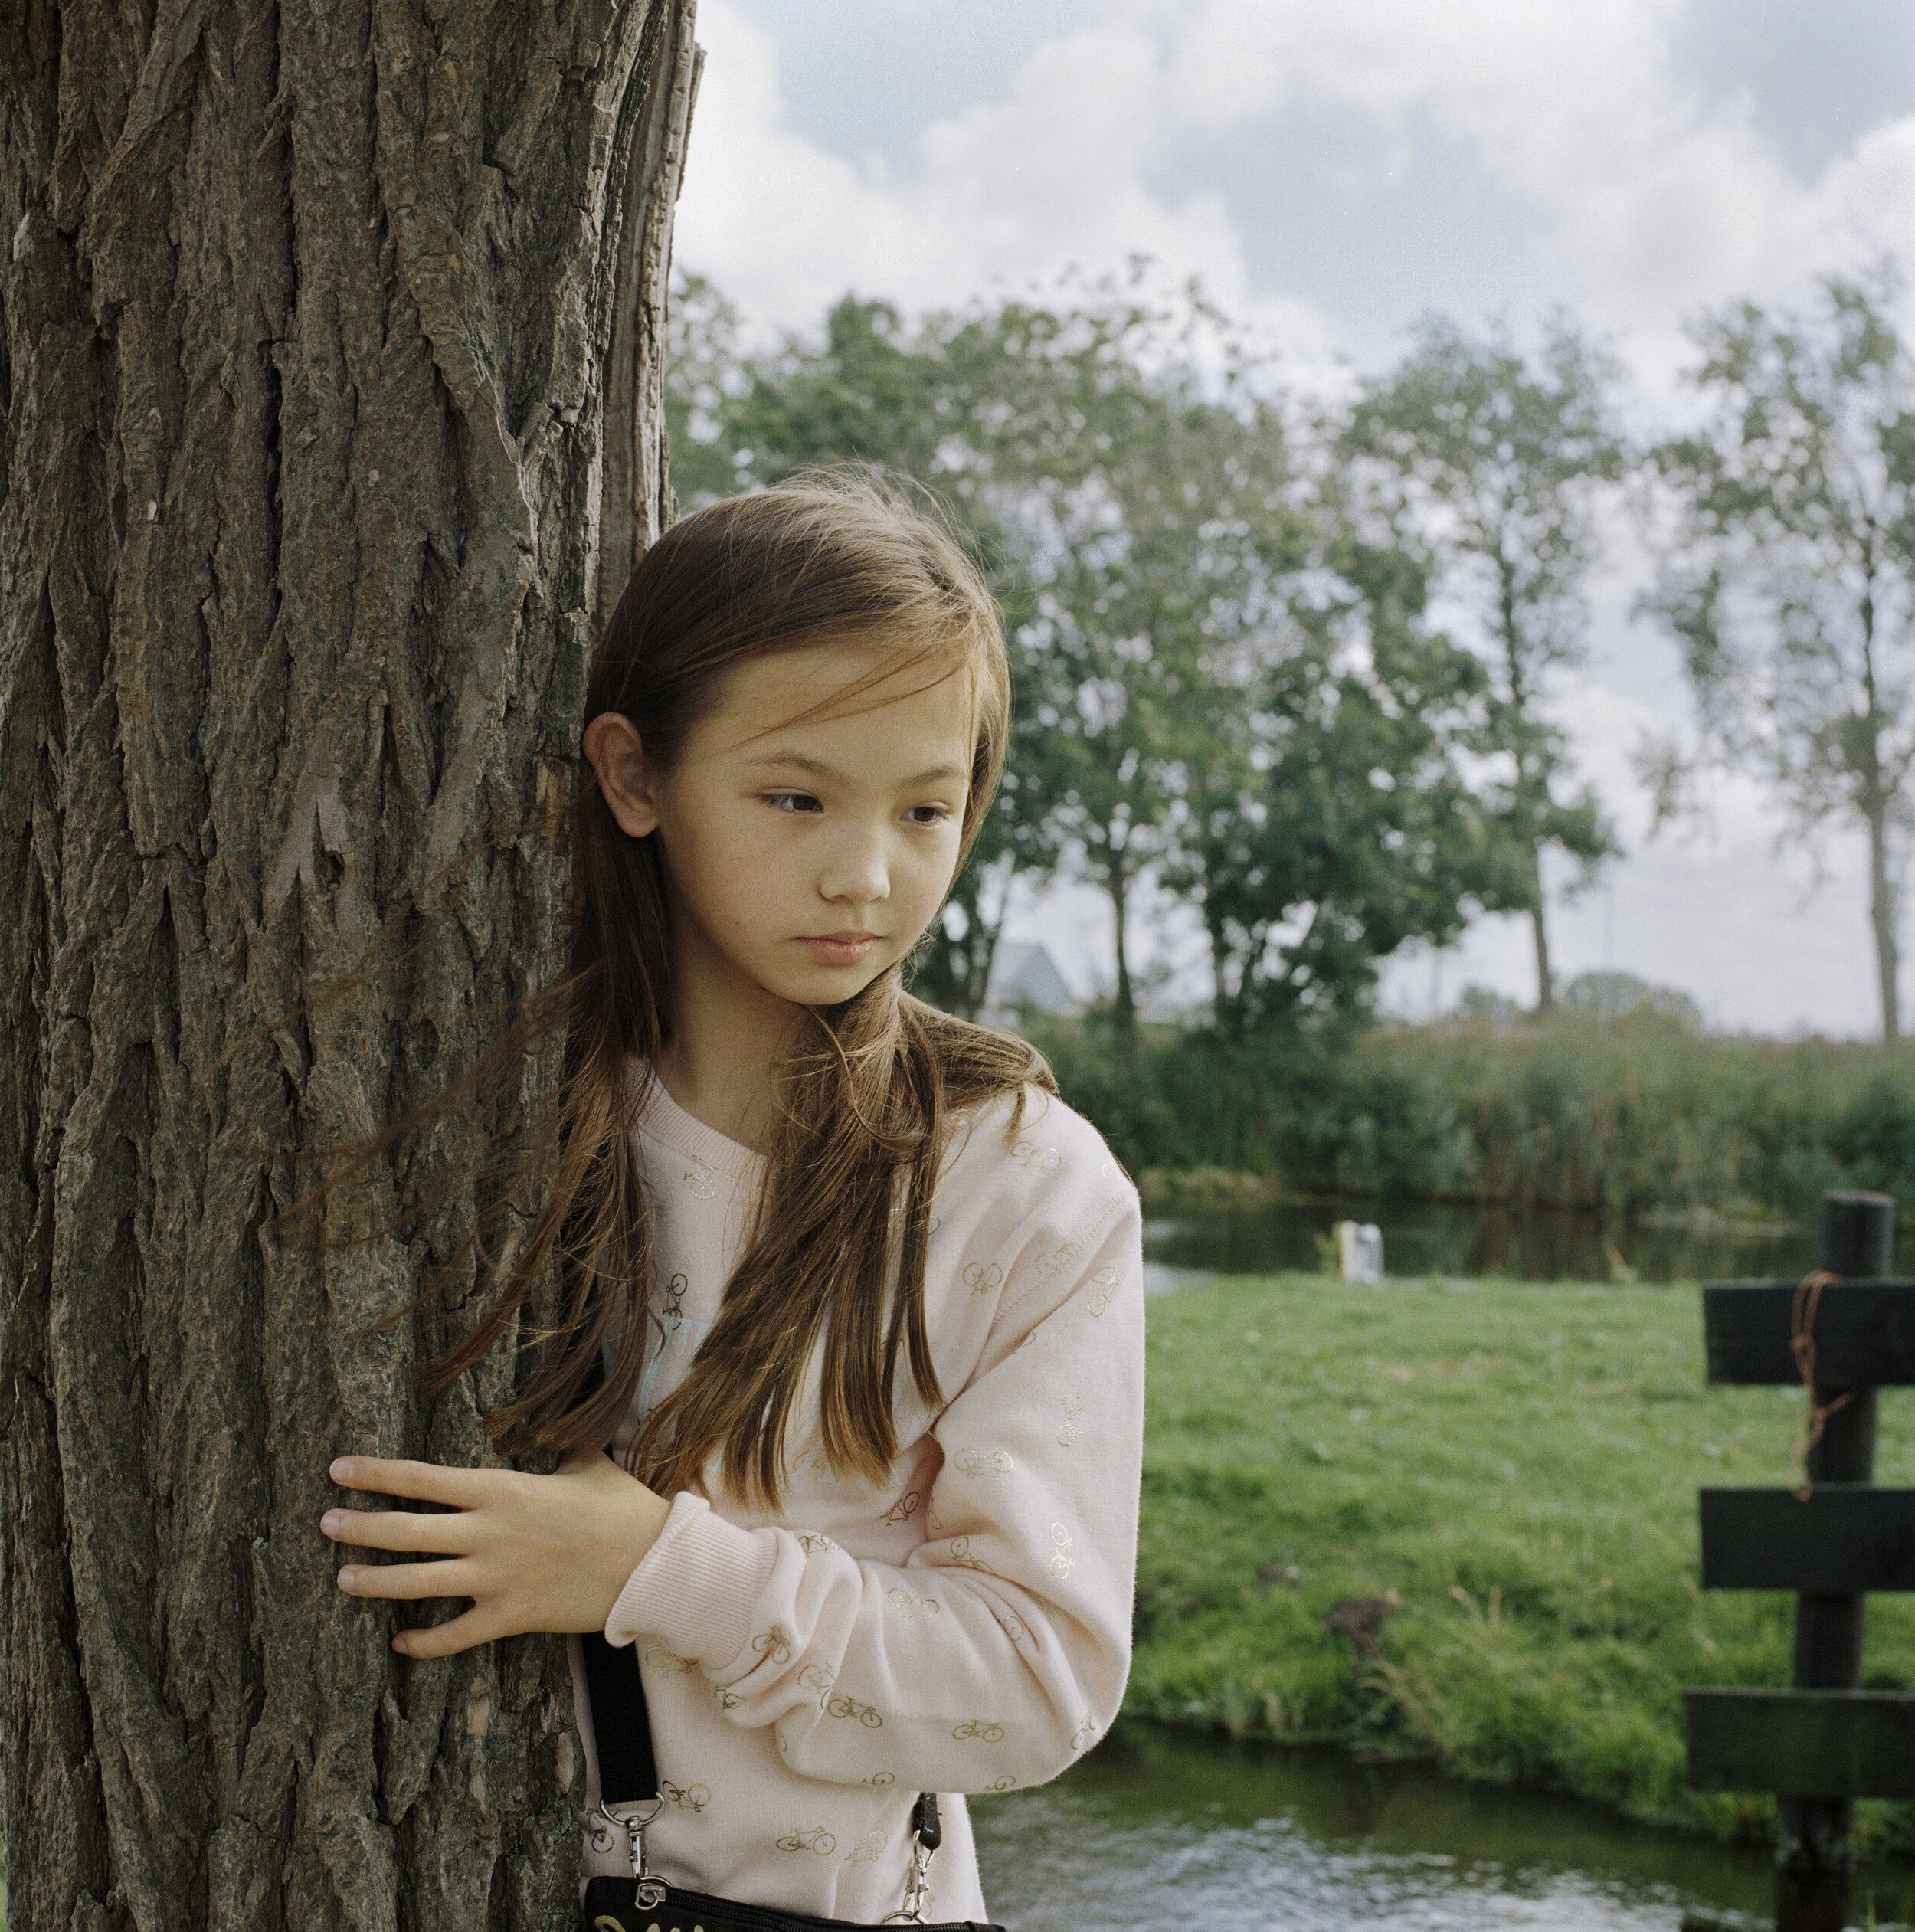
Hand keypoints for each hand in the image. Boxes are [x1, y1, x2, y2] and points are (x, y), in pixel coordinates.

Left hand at [321, 1450, 671, 1658]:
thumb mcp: (587, 1463)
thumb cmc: (622, 1507)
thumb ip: (558, 1447)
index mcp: (503, 1490)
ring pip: (418, 1583)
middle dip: (360, 1527)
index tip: (339, 1469)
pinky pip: (455, 1635)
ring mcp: (496, 1578)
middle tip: (325, 1523)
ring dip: (375, 1582)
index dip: (377, 1473)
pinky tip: (401, 1642)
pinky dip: (424, 1642)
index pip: (424, 1478)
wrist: (652, 1563)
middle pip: (407, 1531)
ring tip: (342, 1579)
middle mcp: (489, 1533)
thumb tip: (553, 1421)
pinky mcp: (510, 1617)